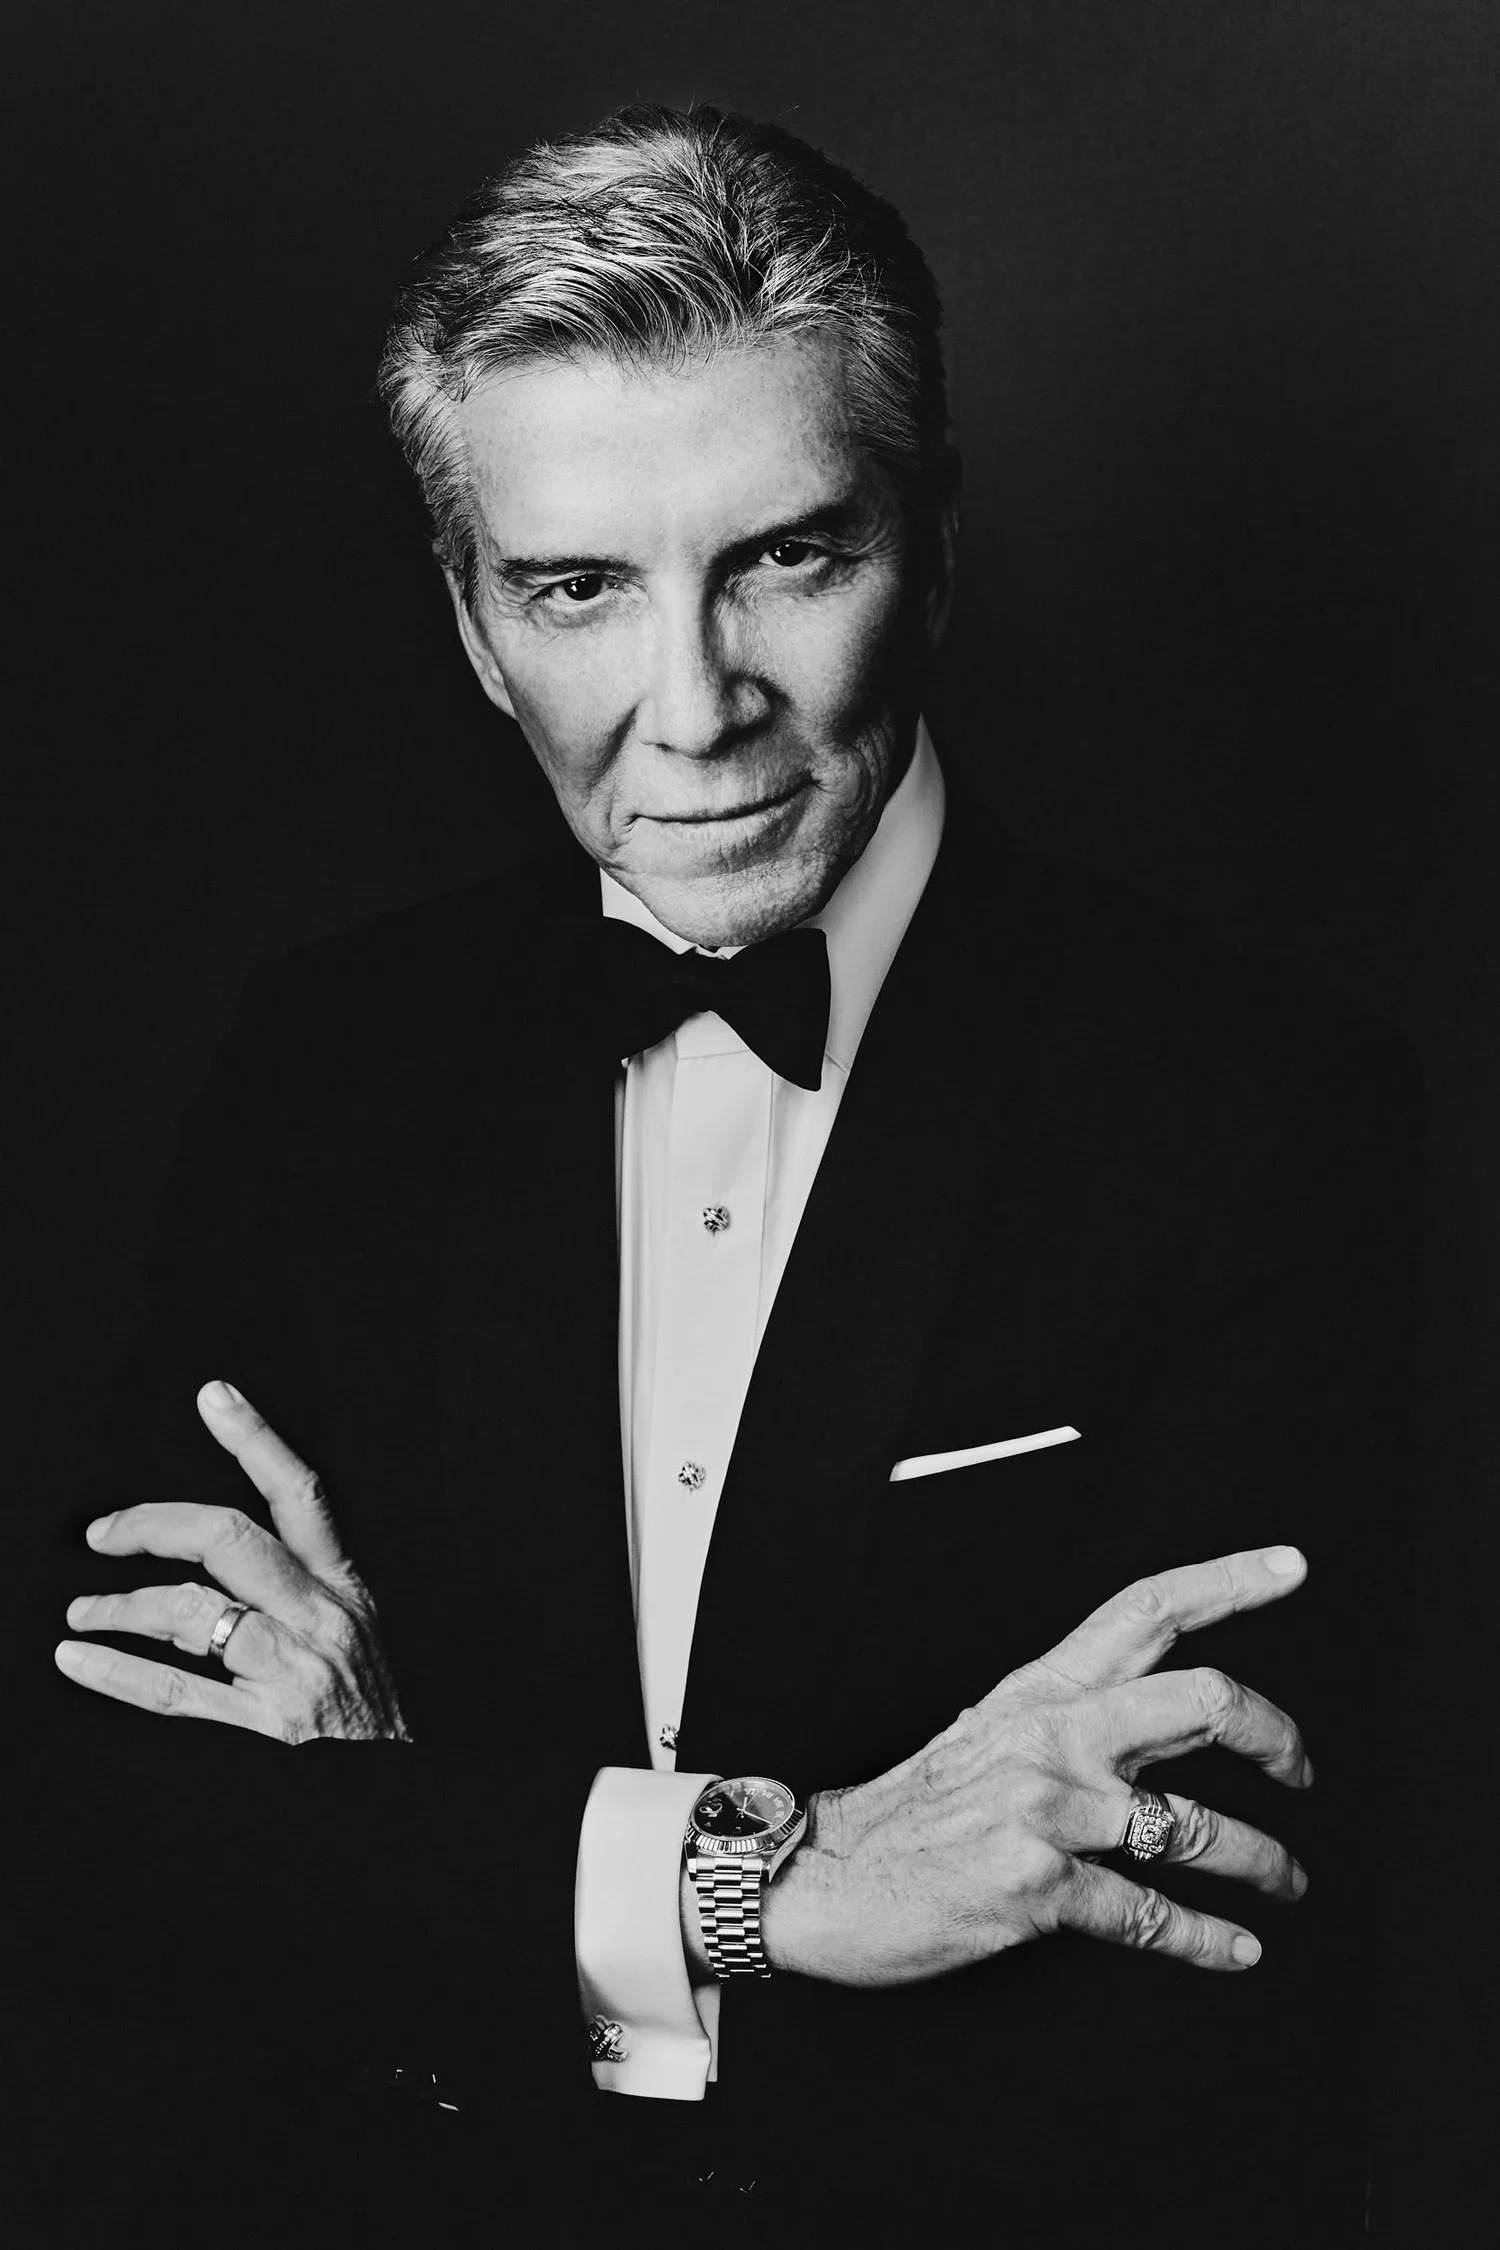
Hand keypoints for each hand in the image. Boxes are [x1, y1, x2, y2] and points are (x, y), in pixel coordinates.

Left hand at [55, 1381, 409, 1744]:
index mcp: (345, 1587)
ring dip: (122, 1606)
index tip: (213, 1397)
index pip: (301, 1494)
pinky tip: (80, 1658)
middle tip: (103, 1533)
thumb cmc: (373, 1712)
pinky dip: (117, 1671)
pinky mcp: (268, 1730)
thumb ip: (308, 1589)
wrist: (407, 1794)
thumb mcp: (360, 1633)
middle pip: (230, 1540)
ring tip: (82, 1610)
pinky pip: (176, 1691)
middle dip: (154, 1525)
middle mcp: (321, 1619)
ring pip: (193, 1612)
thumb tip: (231, 1550)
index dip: (257, 1439)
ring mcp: (293, 1673)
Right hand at [758, 1545, 1310, 1983]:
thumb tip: (1164, 1722)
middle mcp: (1053, 1737)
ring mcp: (1047, 1811)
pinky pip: (1151, 1914)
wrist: (824, 1874)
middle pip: (1202, 1700)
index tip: (1289, 1567)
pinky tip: (1236, 1949)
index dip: (1228, 1580)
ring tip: (1288, 1878)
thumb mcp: (990, 1733)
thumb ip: (1073, 1719)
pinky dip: (1207, 1940)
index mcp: (1042, 1689)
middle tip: (1302, 1766)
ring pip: (1200, 1827)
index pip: (1147, 1609)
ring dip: (1266, 1861)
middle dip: (1277, 1735)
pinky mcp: (1038, 1887)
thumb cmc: (913, 1809)